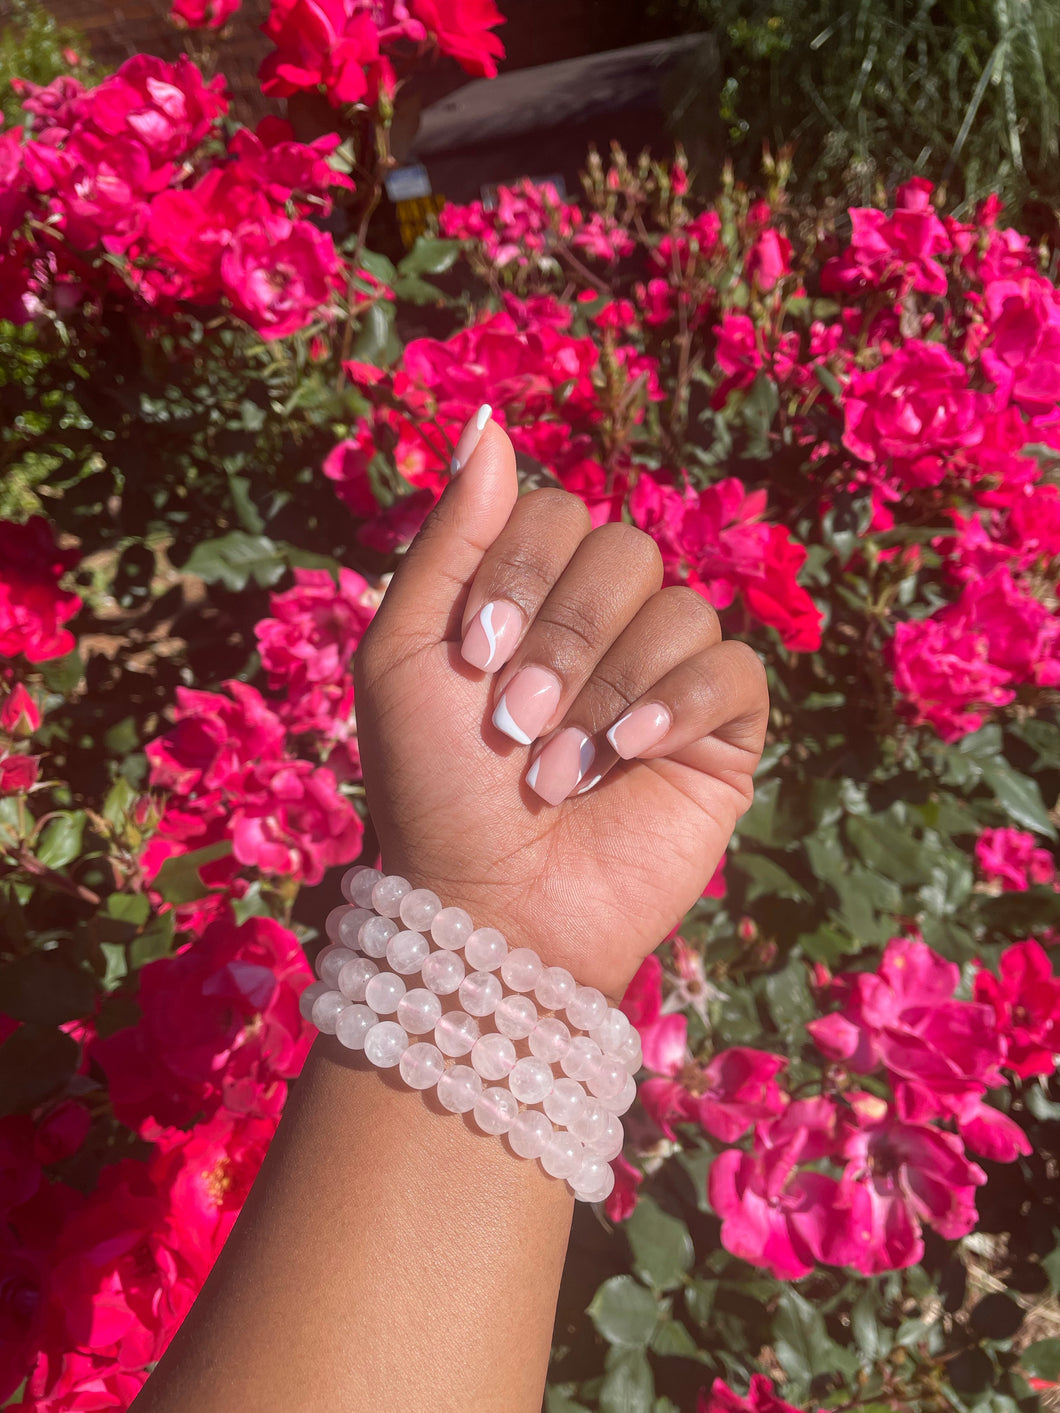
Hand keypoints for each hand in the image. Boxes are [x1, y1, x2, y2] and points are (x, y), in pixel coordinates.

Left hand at [353, 414, 768, 1000]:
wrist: (488, 910)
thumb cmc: (433, 790)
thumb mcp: (405, 652)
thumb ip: (448, 535)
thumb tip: (488, 418)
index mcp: (531, 596)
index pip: (556, 511)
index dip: (521, 571)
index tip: (473, 656)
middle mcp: (603, 624)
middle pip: (623, 549)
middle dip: (562, 639)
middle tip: (513, 723)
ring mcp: (666, 675)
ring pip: (680, 605)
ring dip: (607, 686)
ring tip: (559, 767)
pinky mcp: (721, 732)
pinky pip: (733, 668)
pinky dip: (679, 702)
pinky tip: (632, 752)